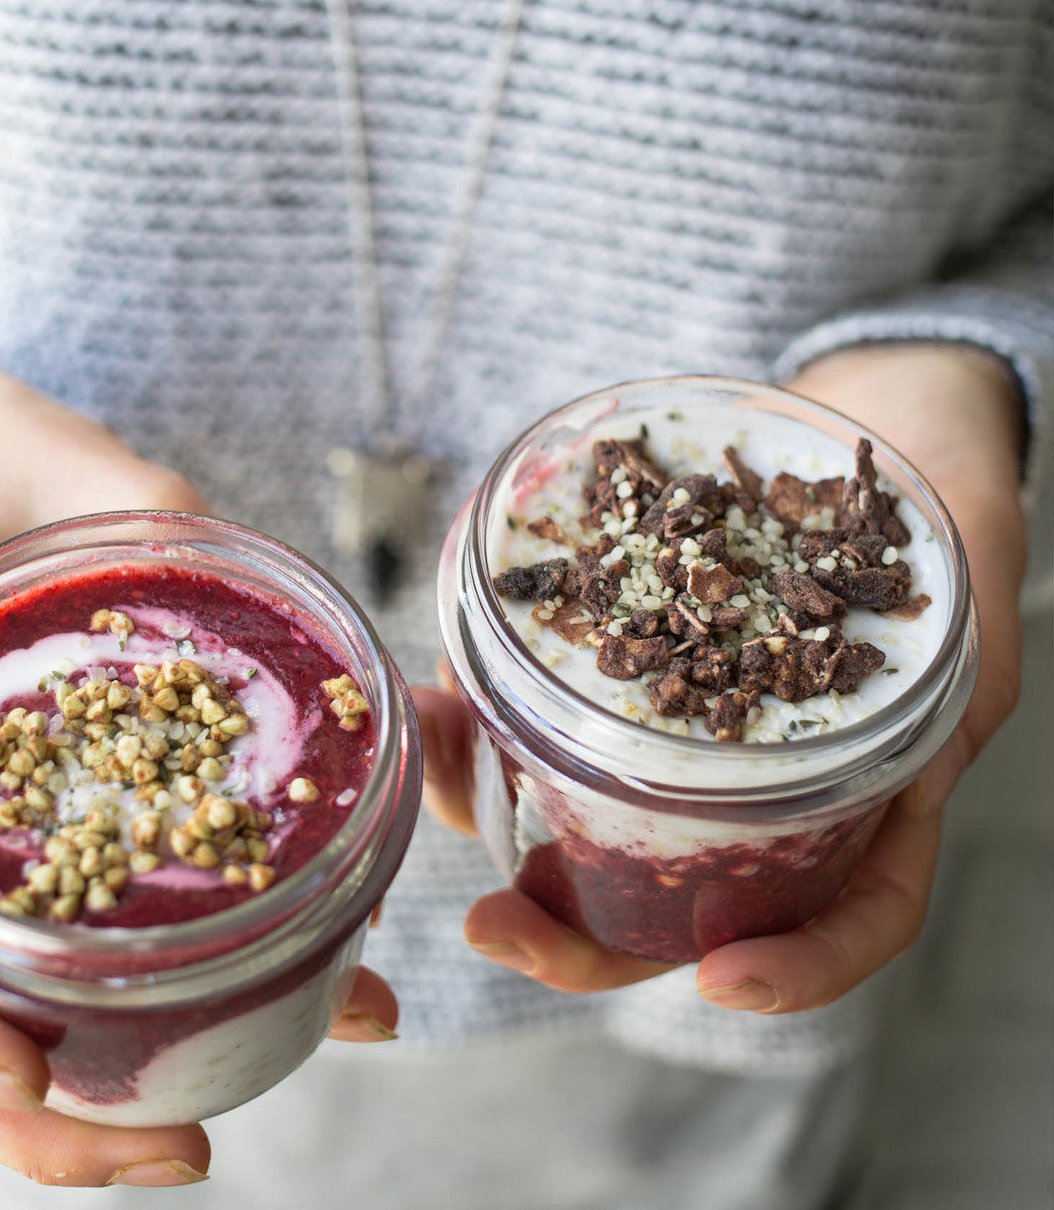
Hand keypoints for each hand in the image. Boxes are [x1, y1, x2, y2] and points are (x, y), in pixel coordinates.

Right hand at [0, 320, 397, 1186]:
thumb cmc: (3, 483)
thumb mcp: (88, 503)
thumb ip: (184, 554)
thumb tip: (328, 642)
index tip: (12, 1067)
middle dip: (41, 1119)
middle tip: (180, 1155)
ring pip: (15, 1013)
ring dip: (107, 1097)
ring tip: (227, 1124)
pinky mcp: (64, 835)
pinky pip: (94, 945)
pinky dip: (184, 1000)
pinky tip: (319, 997)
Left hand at [419, 342, 1026, 1007]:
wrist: (886, 427)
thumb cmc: (951, 515)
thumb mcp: (970, 604)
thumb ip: (951, 673)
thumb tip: (927, 736)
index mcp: (871, 790)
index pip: (848, 914)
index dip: (798, 966)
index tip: (723, 978)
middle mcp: (766, 779)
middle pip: (676, 903)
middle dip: (576, 934)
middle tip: (494, 926)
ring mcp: (683, 727)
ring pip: (587, 815)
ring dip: (499, 820)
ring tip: (436, 788)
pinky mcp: (624, 663)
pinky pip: (544, 709)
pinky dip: (485, 718)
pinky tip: (440, 701)